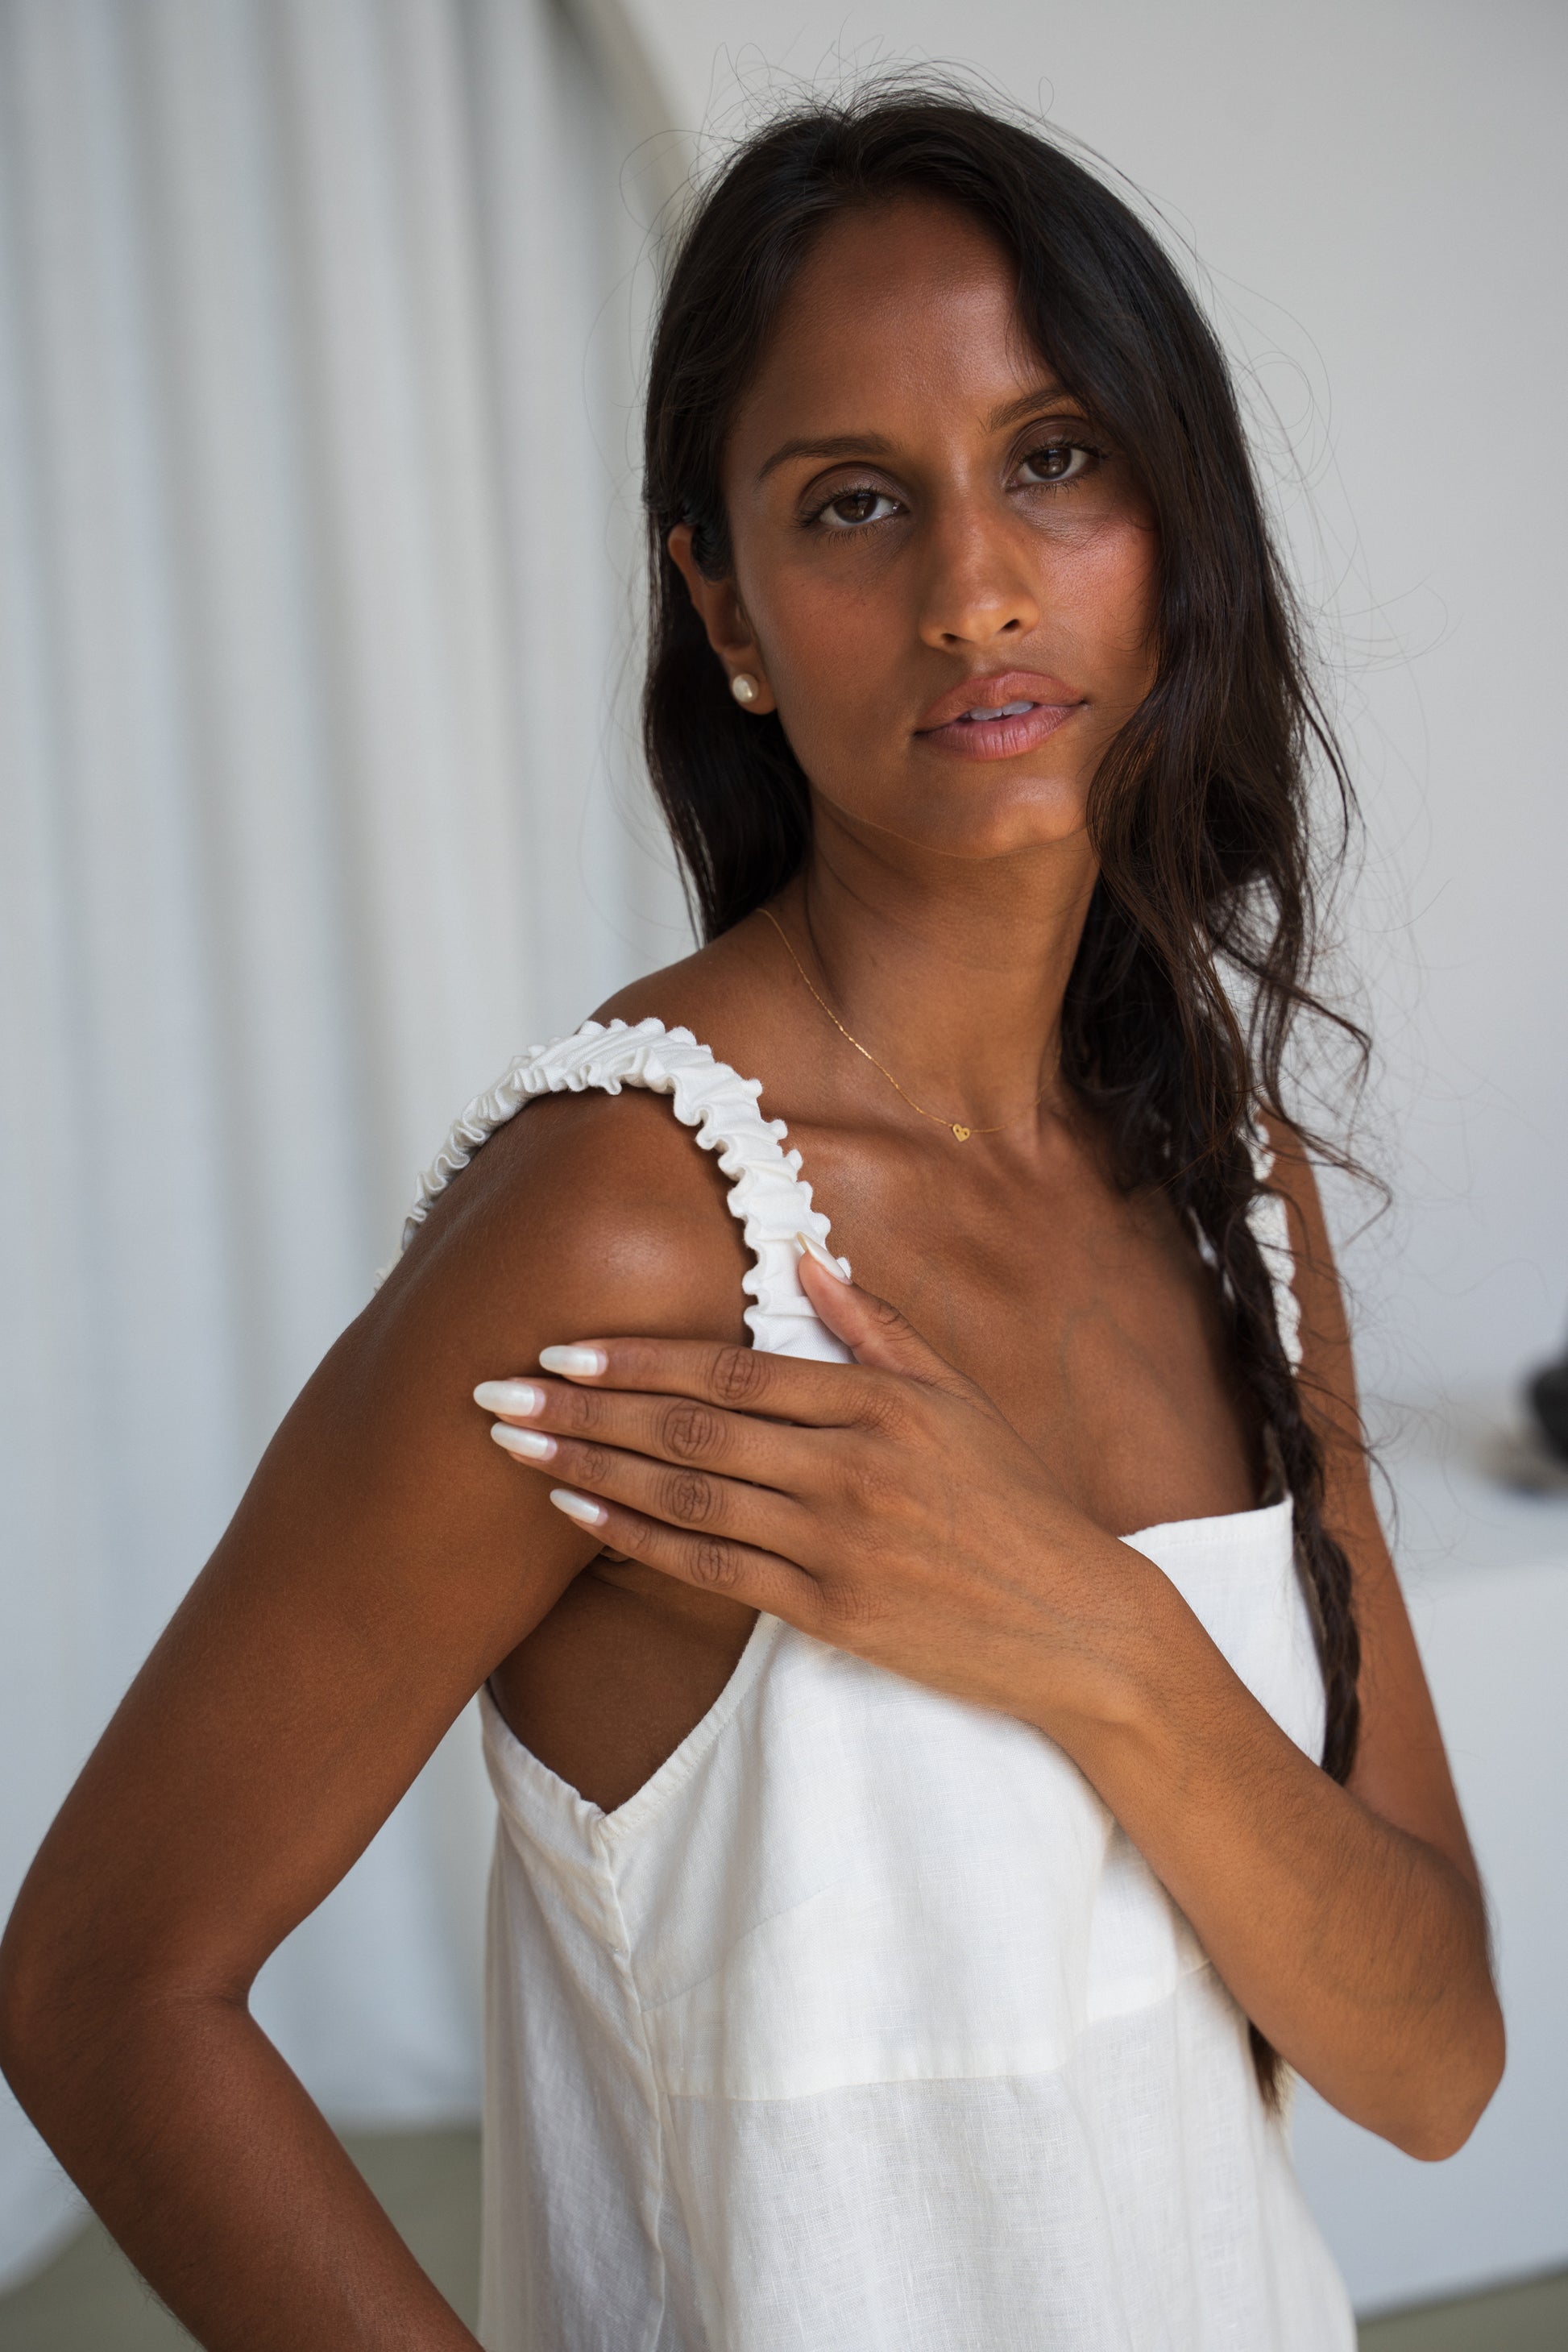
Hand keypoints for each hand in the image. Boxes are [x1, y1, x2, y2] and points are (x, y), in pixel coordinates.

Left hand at [474, 1247, 1154, 1734]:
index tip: (563, 1346)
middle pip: (689, 1426)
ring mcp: (836, 1541)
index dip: (638, 1356)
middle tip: (495, 1391)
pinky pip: (711, 1569)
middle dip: (584, 1407)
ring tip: (514, 1448)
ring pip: (685, 1495)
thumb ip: (875, 1326)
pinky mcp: (828, 1612)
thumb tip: (803, 1254)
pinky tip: (578, 1514)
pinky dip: (636, 1538)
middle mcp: (850, 1466)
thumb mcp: (958, 1397)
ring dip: (590, 1469)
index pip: (730, 1367)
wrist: (1077, 1624)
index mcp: (878, 1401)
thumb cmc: (1017, 1502)